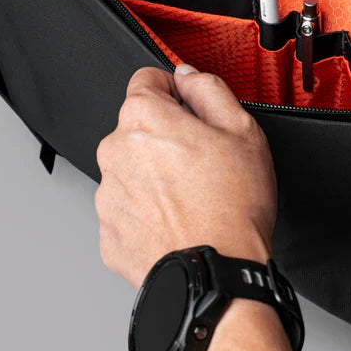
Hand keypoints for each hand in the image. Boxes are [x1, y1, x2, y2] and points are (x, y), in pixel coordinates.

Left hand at [95, 64, 275, 288]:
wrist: (216, 274)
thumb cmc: (232, 208)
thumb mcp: (242, 131)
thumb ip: (209, 89)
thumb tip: (189, 76)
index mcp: (144, 118)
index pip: (147, 79)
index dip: (175, 91)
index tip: (190, 108)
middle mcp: (115, 151)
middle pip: (138, 127)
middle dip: (166, 136)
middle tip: (202, 161)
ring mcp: (108, 195)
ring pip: (132, 169)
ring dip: (154, 175)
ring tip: (193, 197)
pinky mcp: (109, 232)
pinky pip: (128, 208)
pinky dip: (147, 211)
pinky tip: (178, 220)